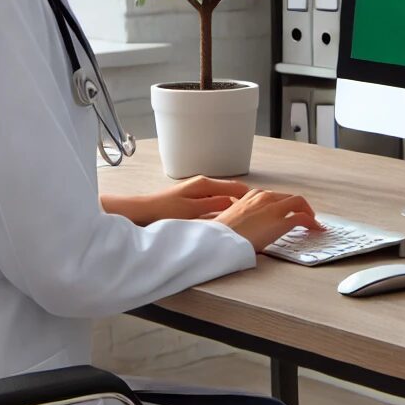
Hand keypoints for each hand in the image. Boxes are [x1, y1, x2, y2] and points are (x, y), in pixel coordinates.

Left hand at [101, 176, 249, 225]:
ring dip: (232, 206)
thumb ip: (214, 206)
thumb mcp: (192, 211)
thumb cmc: (164, 210)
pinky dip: (222, 209)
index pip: (236, 188)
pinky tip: (223, 219)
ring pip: (223, 197)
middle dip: (244, 201)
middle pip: (231, 191)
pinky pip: (214, 202)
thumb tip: (233, 203)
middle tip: (255, 213)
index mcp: (205, 185)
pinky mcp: (193, 200)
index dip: (250, 197)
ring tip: (243, 217)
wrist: (143, 212)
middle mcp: (203, 185)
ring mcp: (198, 192)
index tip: (261, 206)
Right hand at [204, 188, 324, 252]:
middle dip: (298, 207)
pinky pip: (302, 218)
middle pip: (289, 197)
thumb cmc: (221, 233)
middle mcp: (264, 197)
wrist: (218, 240)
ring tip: (312, 222)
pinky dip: (312, 222)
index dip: (284, 204)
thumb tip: (246, 224)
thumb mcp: (231, 217)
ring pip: (299, 202)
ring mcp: (273, 208)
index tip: (287, 211)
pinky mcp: (281, 222)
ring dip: (307, 212)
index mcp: (251, 195)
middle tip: (304, 216)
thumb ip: (242, 215)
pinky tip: (315, 229)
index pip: (274, 196)